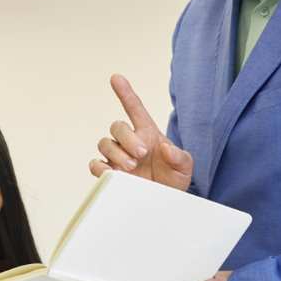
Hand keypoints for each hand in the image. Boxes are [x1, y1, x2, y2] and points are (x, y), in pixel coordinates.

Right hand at [90, 74, 193, 190]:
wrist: (164, 202)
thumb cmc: (174, 181)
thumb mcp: (185, 167)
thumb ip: (179, 156)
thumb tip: (165, 148)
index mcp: (147, 133)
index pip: (134, 108)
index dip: (125, 93)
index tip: (116, 78)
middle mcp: (130, 142)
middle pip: (117, 126)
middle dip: (127, 138)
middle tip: (141, 154)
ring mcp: (118, 157)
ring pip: (104, 143)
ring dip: (116, 153)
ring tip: (131, 168)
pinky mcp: (111, 174)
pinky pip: (96, 164)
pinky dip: (101, 168)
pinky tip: (114, 174)